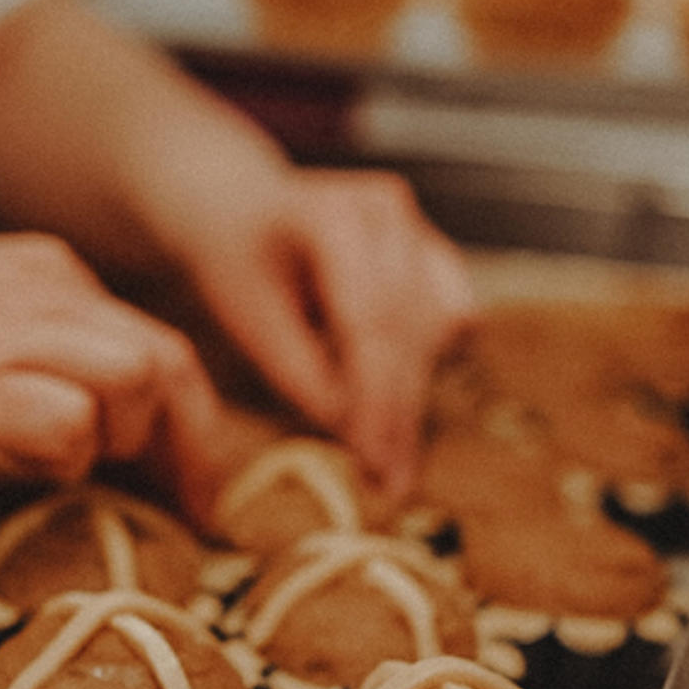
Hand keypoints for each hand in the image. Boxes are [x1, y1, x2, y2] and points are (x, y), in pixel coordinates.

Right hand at [0, 231, 228, 498]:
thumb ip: (14, 341)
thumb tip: (66, 414)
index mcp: (39, 269)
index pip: (155, 337)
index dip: (186, 415)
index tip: (184, 478)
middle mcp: (37, 289)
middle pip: (170, 359)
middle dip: (192, 444)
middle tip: (188, 511)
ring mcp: (1, 334)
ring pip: (139, 377)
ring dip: (127, 441)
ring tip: (81, 475)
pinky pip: (68, 422)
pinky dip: (66, 457)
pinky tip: (24, 469)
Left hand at [167, 165, 475, 499]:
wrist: (244, 209)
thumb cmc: (236, 262)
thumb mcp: (247, 318)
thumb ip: (301, 374)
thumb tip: (354, 432)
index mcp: (333, 216)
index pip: (370, 321)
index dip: (376, 398)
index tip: (374, 461)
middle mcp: (388, 212)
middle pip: (408, 329)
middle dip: (399, 411)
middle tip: (392, 479)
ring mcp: (418, 227)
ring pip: (437, 328)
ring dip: (415, 393)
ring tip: (390, 453)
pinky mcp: (435, 251)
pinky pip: (451, 316)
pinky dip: (430, 360)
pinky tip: (398, 395)